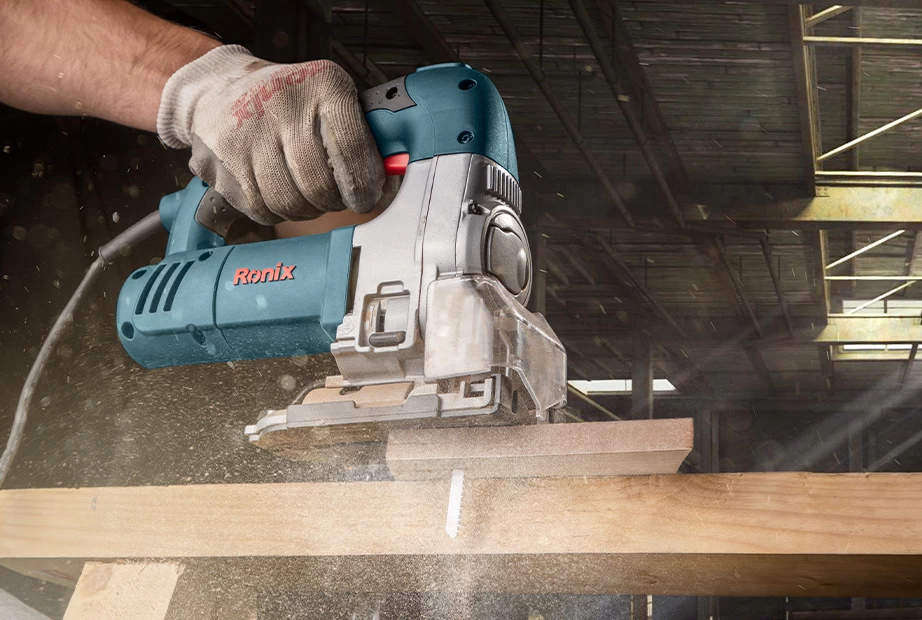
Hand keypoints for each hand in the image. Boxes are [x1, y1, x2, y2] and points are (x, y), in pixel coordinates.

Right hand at [157, 46, 385, 223]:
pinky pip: (264, 210)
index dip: (364, 184)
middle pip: (320, 185)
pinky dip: (276, 210)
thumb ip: (363, 133)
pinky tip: (276, 188)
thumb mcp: (330, 96)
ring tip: (304, 190)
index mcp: (322, 84)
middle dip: (334, 200)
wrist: (217, 92)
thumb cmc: (287, 100)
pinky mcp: (227, 165)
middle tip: (335, 195)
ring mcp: (249, 136)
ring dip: (305, 208)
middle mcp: (283, 106)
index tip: (367, 194)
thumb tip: (393, 172)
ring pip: (291, 203)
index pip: (352, 148)